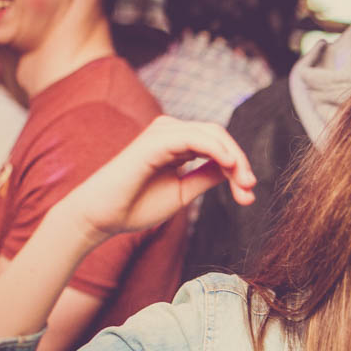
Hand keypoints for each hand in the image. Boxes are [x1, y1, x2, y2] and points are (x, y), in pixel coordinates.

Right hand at [62, 116, 255, 243]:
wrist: (101, 217)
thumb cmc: (136, 206)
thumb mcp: (183, 192)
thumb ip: (206, 176)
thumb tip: (234, 171)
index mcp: (176, 144)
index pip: (217, 145)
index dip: (238, 167)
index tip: (248, 195)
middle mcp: (170, 133)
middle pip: (219, 136)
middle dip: (240, 163)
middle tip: (250, 189)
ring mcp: (162, 133)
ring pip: (211, 134)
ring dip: (234, 158)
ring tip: (244, 183)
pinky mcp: (156, 141)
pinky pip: (194, 138)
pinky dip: (217, 150)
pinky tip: (229, 166)